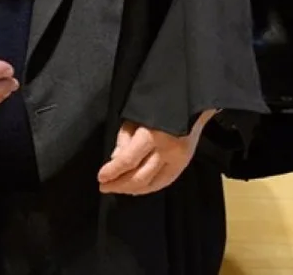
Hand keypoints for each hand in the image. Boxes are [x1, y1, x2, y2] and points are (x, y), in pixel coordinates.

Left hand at [96, 110, 215, 195]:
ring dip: (131, 189)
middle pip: (139, 177)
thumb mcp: (137, 114)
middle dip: (119, 185)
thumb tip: (115, 159)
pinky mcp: (184, 164)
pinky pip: (164, 183)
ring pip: (152, 184)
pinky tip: (136, 190)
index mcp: (152, 134)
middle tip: (104, 187)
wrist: (192, 102)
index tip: (100, 177)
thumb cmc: (159, 104)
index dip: (113, 171)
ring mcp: (178, 160)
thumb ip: (125, 137)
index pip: (128, 160)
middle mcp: (166, 151)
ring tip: (117, 189)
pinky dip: (149, 188)